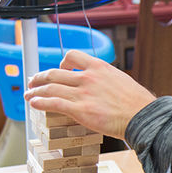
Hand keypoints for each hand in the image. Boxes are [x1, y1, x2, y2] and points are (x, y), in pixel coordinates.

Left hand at [24, 49, 155, 138]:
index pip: (72, 56)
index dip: (61, 62)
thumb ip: (107, 81)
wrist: (142, 117)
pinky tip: (34, 104)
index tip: (59, 67)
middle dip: (40, 77)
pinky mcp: (80, 110)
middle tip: (33, 81)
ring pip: (50, 88)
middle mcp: (88, 78)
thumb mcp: (122, 81)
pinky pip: (53, 104)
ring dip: (35, 91)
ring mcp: (83, 94)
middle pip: (55, 72)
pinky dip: (40, 102)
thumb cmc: (137, 103)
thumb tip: (104, 87)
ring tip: (29, 95)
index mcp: (99, 68)